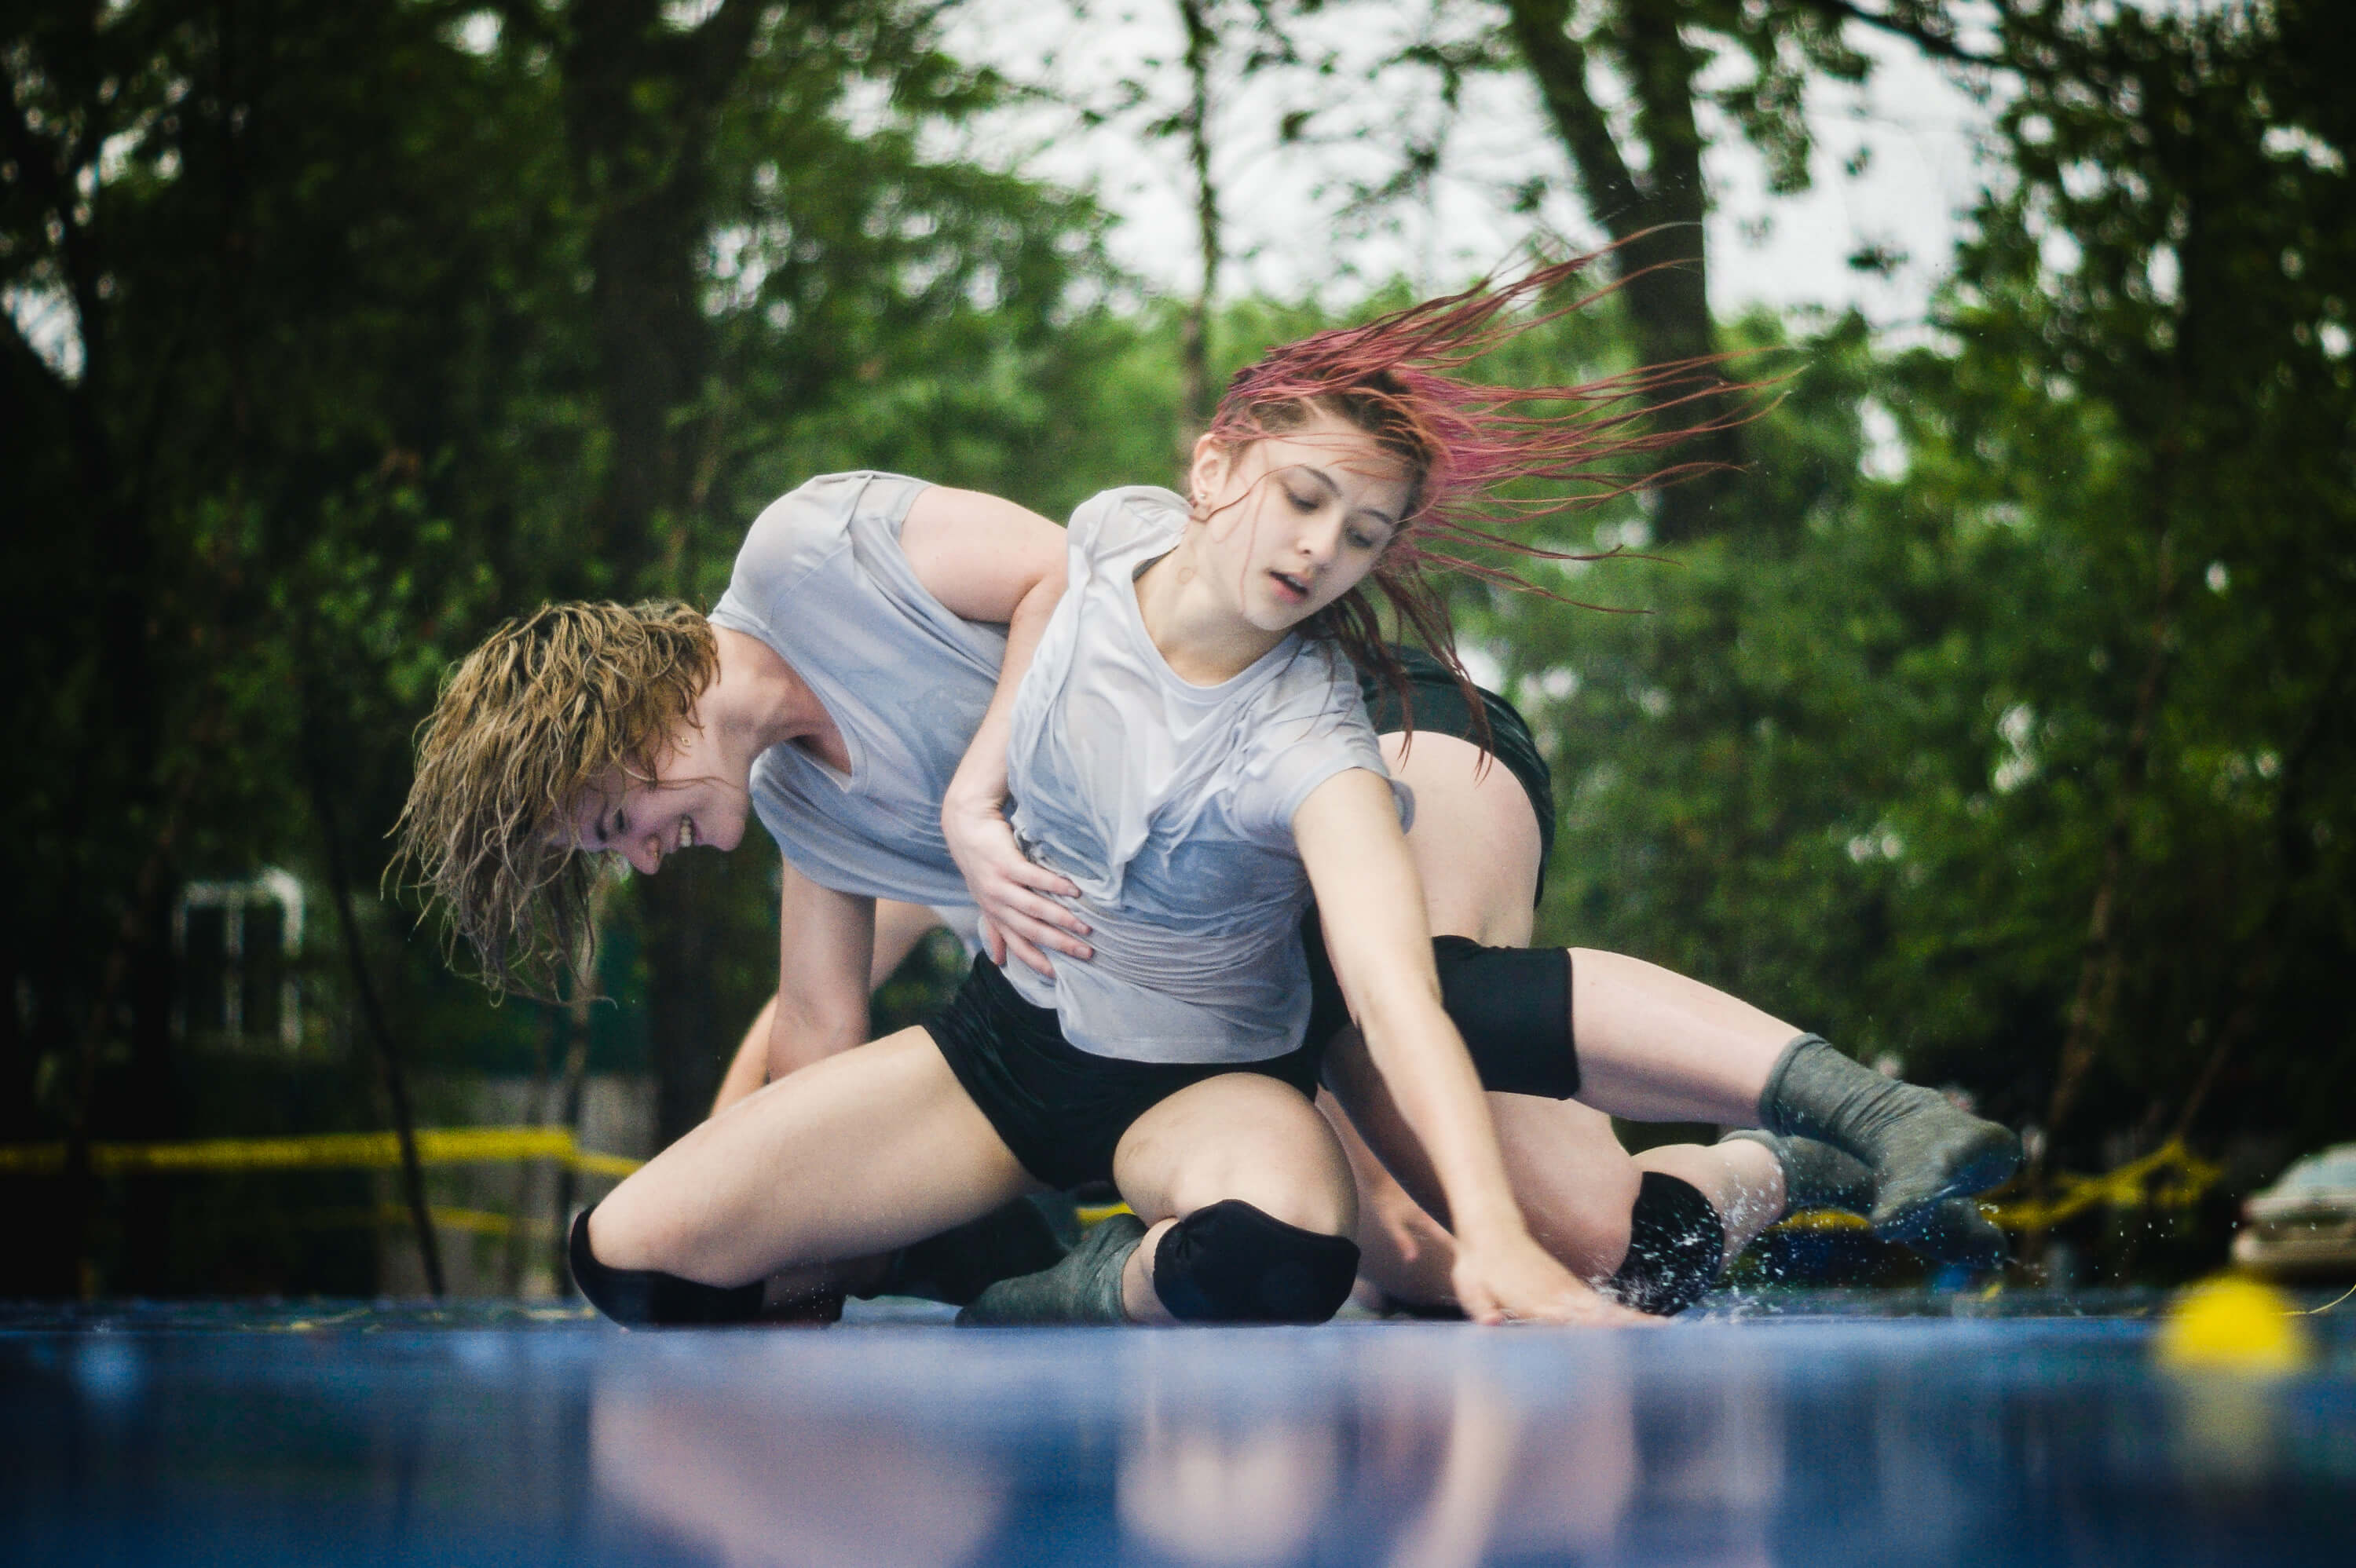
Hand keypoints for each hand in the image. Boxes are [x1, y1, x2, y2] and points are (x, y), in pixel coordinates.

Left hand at [941, 786, 1090, 977]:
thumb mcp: (984, 899)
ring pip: (1034, 907)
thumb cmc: (980, 862)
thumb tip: (998, 962)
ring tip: (1085, 926)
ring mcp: (999, 884)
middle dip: (1059, 944)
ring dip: (1062, 919)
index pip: (1016, 944)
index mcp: (993, 913)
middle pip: (1030, 930)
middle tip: (1085, 952)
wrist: (966, 827)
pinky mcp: (1006, 864)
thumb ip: (994, 929)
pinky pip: (1035, 878)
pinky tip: (1074, 892)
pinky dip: (1056, 886)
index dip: (1035, 961)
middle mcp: (995, 903)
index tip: (1057, 974)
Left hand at [1450, 1232, 1656, 1327]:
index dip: (1591, 1332)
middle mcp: (1559, 1297)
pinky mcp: (1571, 1291)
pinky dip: (1626, 1317)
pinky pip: (1603, 1307)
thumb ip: (1482, 1308)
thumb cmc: (1480, 1266)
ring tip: (1667, 1331)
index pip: (1568, 1321)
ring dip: (1636, 1322)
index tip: (1616, 1342)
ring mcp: (1568, 1292)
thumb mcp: (1472, 1288)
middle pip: (1599, 1316)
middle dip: (1629, 1327)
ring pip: (1607, 1311)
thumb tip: (1489, 1323)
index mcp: (1536, 1302)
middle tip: (1662, 1337)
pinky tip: (1647, 1325)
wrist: (1491, 1229)